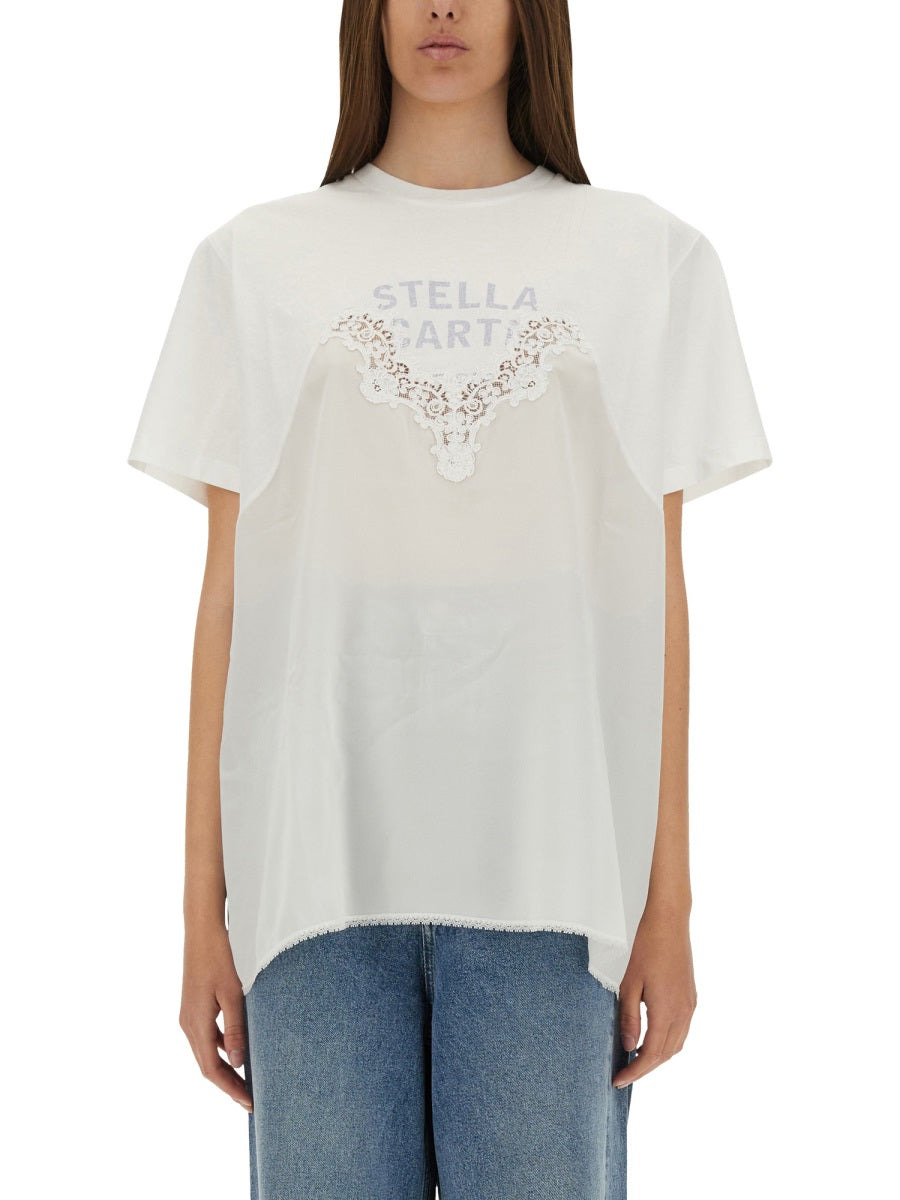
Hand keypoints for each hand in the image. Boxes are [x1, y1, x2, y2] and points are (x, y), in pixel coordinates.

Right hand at [179, 923, 252, 1111]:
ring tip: (246, 1081)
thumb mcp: (232, 993)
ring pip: (206, 1053)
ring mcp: (188, 1015)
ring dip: (224, 1069)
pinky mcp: (193, 1007)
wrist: (202, 929)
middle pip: (207, 1065)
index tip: (250, 1103)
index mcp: (196, 1024)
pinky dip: (220, 1051)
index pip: (212, 1069)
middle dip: (228, 1084)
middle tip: (251, 1100)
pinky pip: (206, 1038)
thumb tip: (239, 1063)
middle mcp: (188, 1024)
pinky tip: (236, 1051)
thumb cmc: (220, 957)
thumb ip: (236, 1029)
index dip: (231, 1089)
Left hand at [611, 903, 696, 1087]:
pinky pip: (681, 1031)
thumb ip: (630, 1017)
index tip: (618, 1081)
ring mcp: (690, 1006)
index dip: (635, 1071)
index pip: (651, 1054)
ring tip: (635, 1062)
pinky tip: (652, 1040)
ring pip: (676, 1045)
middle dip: (644, 1069)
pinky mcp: (691, 998)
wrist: (670, 923)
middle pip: (665, 1055)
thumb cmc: (647, 948)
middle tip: (624, 1076)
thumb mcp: (630, 983)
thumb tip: (629, 1047)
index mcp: (666, 1011)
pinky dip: (667, 1043)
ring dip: (657, 1058)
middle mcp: (683, 1013)